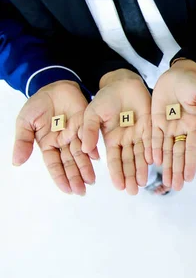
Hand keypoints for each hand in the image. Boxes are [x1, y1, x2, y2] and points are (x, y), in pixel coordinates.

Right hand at [12, 80, 97, 195]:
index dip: (60, 177)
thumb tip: (16, 162)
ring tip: (91, 180)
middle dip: (76, 177)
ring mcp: (76, 134)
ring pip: (82, 154)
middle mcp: (63, 142)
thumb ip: (23, 141)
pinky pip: (91, 138)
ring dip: (86, 167)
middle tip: (82, 191)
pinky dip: (94, 148)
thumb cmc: (37, 105)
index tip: (67, 190)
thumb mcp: (25, 122)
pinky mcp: (86, 123)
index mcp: (48, 144)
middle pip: (70, 163)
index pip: (55, 165)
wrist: (53, 86)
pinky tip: (97, 158)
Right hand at [82, 69, 151, 194]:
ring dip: (142, 168)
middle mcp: (126, 139)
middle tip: (133, 191)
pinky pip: (152, 140)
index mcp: (111, 138)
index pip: (114, 160)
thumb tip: (84, 149)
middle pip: (129, 161)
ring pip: (141, 154)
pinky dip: (152, 151)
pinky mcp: (151, 124)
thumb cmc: (106, 97)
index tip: (118, 187)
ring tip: (143, 183)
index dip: (116, 173)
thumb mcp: (92, 113)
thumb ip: (89, 130)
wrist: (123, 82)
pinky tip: (153, 162)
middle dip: (130, 176)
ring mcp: (139, 132)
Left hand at [151, 60, 195, 190]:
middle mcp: (181, 129)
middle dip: (177, 170)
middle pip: (178, 153)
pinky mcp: (155, 121)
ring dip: (166, 166)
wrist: (177, 73)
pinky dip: (153, 150)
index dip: (190, 163)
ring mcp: (168, 126)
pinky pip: (153, 138)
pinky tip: (153, 163)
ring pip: (166, 150)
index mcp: (194, 124)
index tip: (189, 178)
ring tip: (166, 183)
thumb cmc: (193, 82)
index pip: (192, 148)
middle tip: (176, 187)